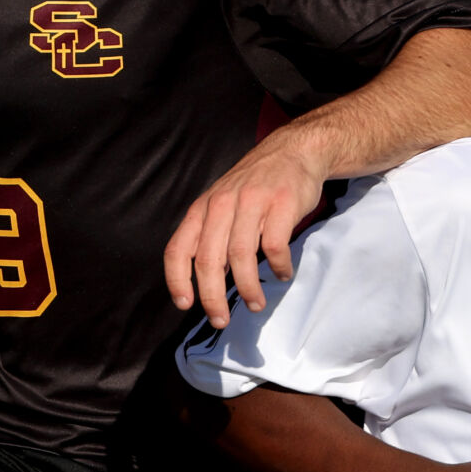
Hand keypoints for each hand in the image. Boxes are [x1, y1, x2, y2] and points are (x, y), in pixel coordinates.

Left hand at [164, 125, 326, 327]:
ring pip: (241, 256)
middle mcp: (222, 204)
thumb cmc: (255, 186)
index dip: (177, 279)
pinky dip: (278, 267)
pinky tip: (282, 274)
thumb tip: (205, 282)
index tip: (184, 304)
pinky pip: (274, 245)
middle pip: (209, 259)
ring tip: (255, 304)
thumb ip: (211, 236)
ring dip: (247, 288)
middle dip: (212, 297)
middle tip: (221, 320)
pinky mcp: (281, 204)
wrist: (293, 151)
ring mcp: (252, 202)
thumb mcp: (222, 203)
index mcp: (202, 208)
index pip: (178, 248)